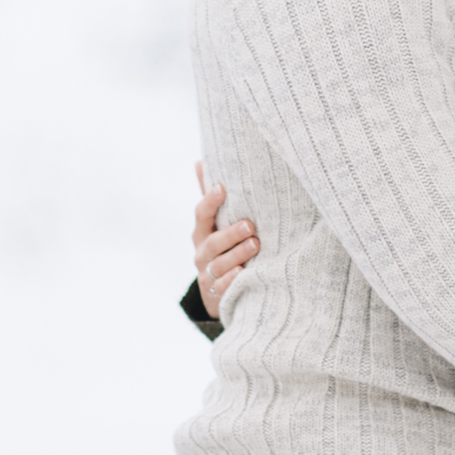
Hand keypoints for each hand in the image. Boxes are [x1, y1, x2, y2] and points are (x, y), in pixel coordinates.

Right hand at [192, 161, 258, 317]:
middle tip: (249, 225)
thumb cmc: (222, 248)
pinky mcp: (215, 294)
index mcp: (202, 232)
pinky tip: (242, 274)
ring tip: (255, 245)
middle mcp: (201, 253)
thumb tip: (199, 161)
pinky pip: (221, 288)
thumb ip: (211, 198)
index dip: (210, 201)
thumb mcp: (215, 224)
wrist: (218, 291)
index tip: (223, 188)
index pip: (201, 215)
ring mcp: (207, 274)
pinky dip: (231, 281)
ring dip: (236, 255)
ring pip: (218, 265)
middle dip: (229, 234)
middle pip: (211, 243)